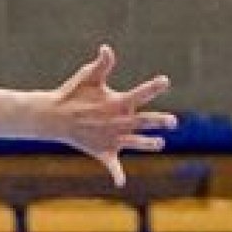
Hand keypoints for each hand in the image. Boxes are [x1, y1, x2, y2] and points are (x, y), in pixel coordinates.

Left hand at [41, 44, 173, 187]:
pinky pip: (112, 165)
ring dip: (146, 144)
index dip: (152, 88)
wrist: (57, 115)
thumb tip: (105, 49)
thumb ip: (101, 65)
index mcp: (121, 102)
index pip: (141, 94)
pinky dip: (117, 174)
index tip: (164, 80)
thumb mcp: (89, 78)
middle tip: (173, 121)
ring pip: (134, 141)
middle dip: (159, 121)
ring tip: (159, 144)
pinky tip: (120, 182)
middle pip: (144, 120)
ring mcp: (115, 137)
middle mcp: (122, 120)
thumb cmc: (74, 94)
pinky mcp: (104, 152)